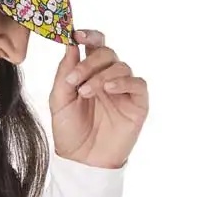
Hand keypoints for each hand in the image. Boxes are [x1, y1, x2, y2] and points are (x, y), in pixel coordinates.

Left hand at [49, 28, 148, 169]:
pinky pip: (137, 83)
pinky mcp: (137, 103)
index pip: (94, 46)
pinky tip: (109, 89)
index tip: (76, 34)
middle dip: (89, 62)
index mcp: (89, 74)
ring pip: (121, 66)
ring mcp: (124, 90)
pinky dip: (123, 82)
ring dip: (101, 76)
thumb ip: (64, 73)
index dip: (88, 36)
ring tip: (86, 93)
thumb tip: (70, 44)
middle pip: (107, 53)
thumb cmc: (69, 132)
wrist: (81, 162)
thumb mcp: (59, 101)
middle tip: (74, 80)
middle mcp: (108, 78)